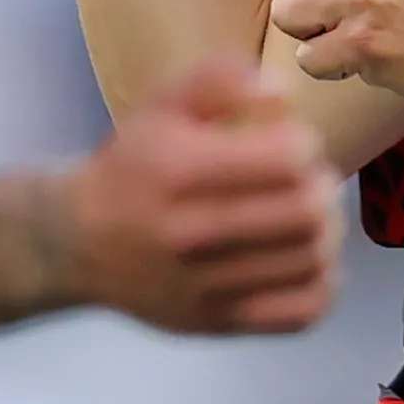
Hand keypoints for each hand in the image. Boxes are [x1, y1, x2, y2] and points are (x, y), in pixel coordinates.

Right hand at [63, 62, 339, 334]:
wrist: (76, 243)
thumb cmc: (131, 167)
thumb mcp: (162, 105)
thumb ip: (221, 80)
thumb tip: (283, 93)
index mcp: (181, 171)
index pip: (286, 159)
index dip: (304, 143)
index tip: (290, 142)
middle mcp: (193, 234)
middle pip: (307, 213)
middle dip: (321, 187)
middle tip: (308, 180)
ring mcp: (207, 286)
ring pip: (312, 261)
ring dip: (327, 232)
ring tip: (309, 217)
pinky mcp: (218, 323)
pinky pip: (302, 312)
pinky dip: (322, 283)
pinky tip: (305, 261)